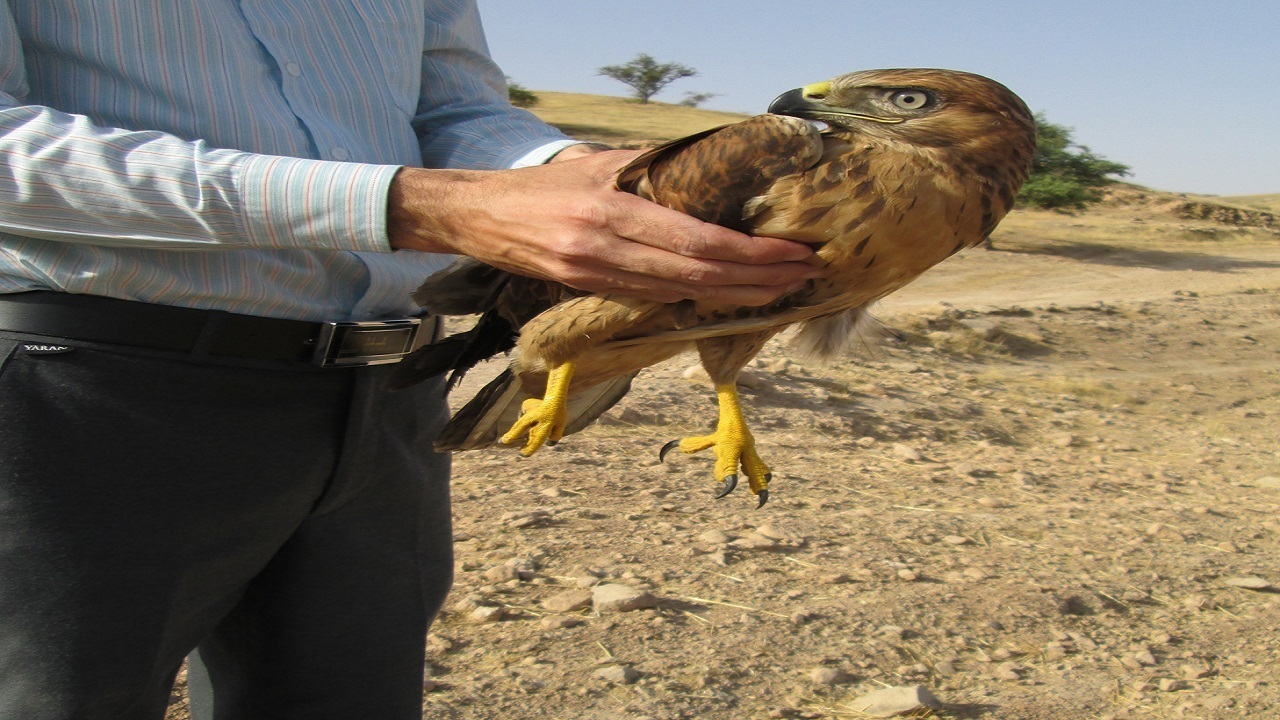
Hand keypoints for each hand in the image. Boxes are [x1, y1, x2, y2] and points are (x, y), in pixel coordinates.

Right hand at [385, 150, 820, 305]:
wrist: (481, 217)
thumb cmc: (544, 184)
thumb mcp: (598, 163)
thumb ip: (654, 168)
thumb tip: (714, 165)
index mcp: (613, 214)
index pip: (698, 243)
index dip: (751, 255)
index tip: (791, 252)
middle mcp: (607, 253)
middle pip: (699, 277)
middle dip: (758, 280)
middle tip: (802, 275)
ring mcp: (599, 279)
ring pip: (682, 296)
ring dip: (737, 296)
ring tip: (781, 289)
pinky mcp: (592, 292)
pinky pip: (656, 300)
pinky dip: (699, 300)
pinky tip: (731, 297)